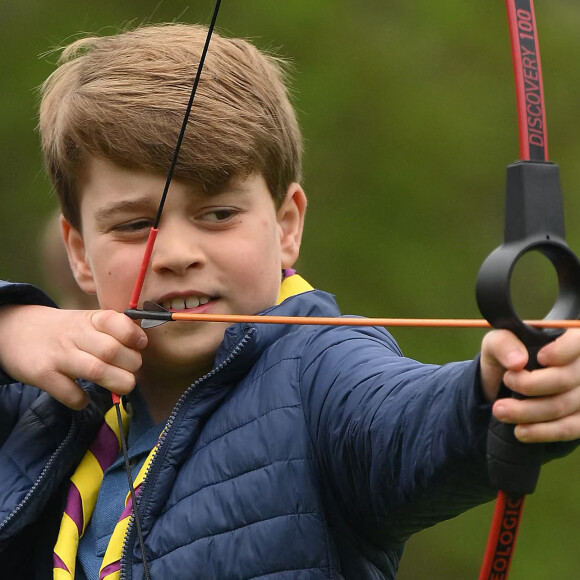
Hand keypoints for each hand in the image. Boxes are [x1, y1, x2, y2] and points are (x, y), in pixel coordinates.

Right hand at [0, 305, 146, 409]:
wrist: (14, 331)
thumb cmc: (64, 331)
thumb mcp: (87, 321)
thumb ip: (113, 332)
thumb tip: (143, 349)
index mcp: (90, 319)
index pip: (117, 321)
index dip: (135, 335)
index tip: (140, 345)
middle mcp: (75, 334)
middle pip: (113, 351)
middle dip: (132, 365)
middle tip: (130, 370)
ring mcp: (59, 355)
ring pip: (97, 371)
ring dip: (117, 382)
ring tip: (122, 386)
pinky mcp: (43, 375)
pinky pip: (71, 394)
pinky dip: (82, 401)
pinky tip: (82, 397)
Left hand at [480, 329, 579, 442]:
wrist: (502, 388)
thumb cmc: (506, 358)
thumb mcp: (496, 344)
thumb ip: (503, 343)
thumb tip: (517, 362)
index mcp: (567, 340)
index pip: (578, 341)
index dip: (563, 350)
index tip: (540, 358)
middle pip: (565, 378)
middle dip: (530, 384)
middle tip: (506, 382)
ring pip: (562, 405)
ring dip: (527, 411)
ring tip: (500, 410)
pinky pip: (569, 429)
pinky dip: (543, 431)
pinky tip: (521, 431)